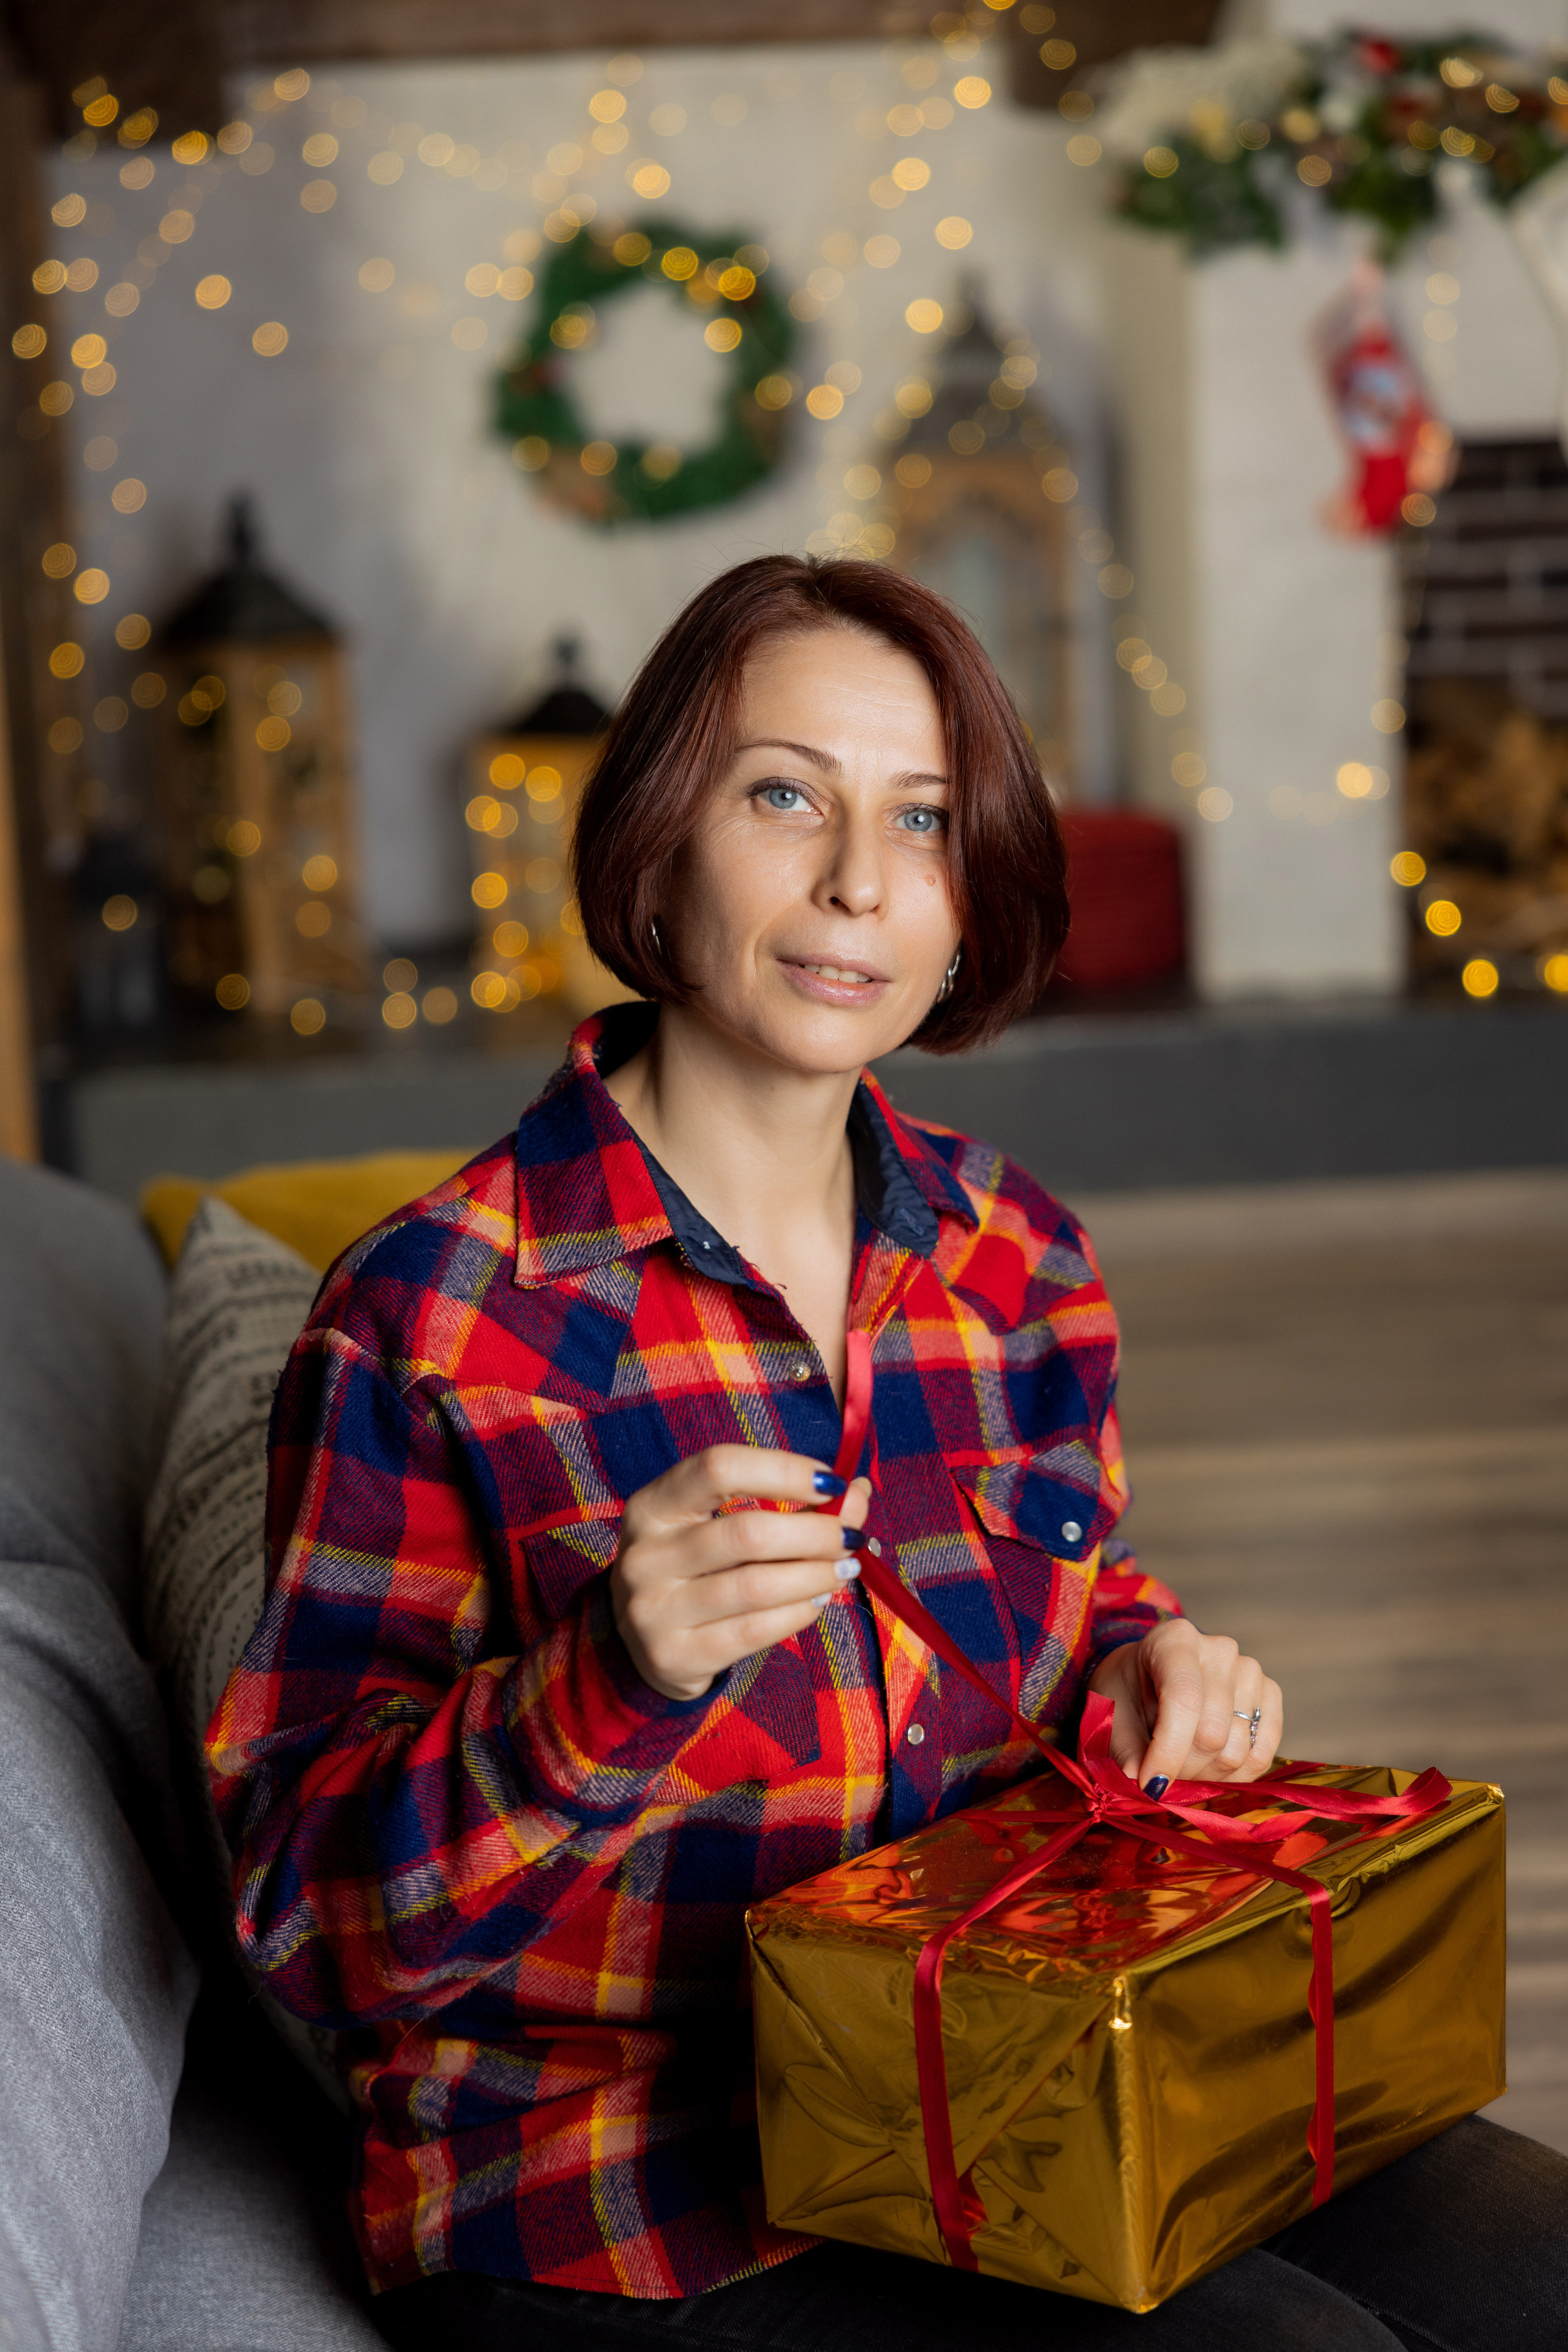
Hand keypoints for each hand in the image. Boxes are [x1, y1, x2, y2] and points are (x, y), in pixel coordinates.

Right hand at [610, 1450, 871, 1701]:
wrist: (639, 1644)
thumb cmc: (693, 1568)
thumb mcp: (717, 1523)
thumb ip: (783, 1501)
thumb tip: (857, 1492)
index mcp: (652, 1505)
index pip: (720, 1468)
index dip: (785, 1470)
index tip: (832, 1485)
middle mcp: (645, 1554)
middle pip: (748, 1532)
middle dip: (816, 1533)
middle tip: (850, 1537)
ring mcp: (653, 1610)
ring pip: (757, 1586)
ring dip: (817, 1574)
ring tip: (844, 1568)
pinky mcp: (675, 1655)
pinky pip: (755, 1631)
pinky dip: (799, 1612)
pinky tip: (818, 1599)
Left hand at [1089, 1619, 1282, 1791]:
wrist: (1152, 1676)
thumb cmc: (1129, 1693)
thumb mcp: (1113, 1716)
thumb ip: (1126, 1751)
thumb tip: (1143, 1787)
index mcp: (1174, 1639)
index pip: (1184, 1700)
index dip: (1168, 1751)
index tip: (1149, 1785)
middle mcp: (1220, 1649)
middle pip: (1213, 1733)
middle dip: (1183, 1769)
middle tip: (1160, 1776)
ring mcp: (1250, 1670)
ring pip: (1237, 1751)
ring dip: (1205, 1775)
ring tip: (1181, 1765)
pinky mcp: (1271, 1695)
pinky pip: (1261, 1755)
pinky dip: (1234, 1777)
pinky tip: (1208, 1769)